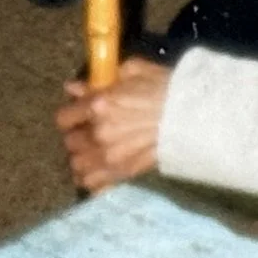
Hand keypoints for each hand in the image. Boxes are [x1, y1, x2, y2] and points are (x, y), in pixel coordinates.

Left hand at [56, 58, 169, 190]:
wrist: (193, 115)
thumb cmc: (165, 87)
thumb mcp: (133, 71)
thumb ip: (100, 79)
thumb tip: (73, 88)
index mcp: (100, 105)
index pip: (64, 118)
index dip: (70, 115)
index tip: (78, 114)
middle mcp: (99, 134)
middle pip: (70, 143)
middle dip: (78, 137)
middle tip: (89, 132)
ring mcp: (110, 158)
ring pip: (78, 166)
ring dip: (83, 159)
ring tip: (94, 153)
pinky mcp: (124, 174)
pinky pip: (94, 186)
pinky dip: (93, 180)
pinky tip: (101, 171)